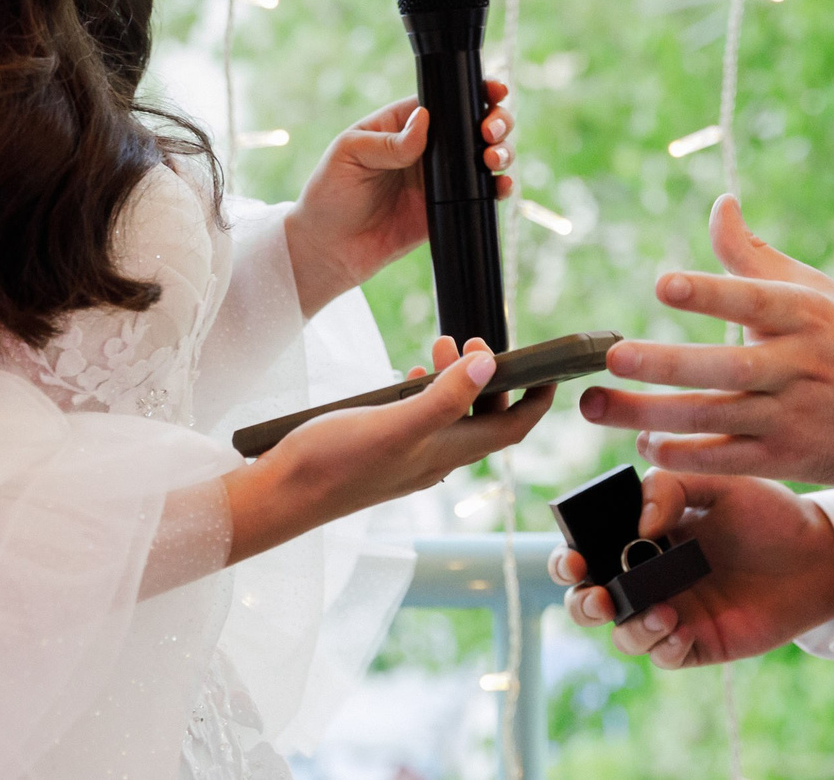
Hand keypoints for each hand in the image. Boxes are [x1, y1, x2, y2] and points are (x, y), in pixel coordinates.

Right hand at [225, 337, 550, 561]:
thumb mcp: (395, 422)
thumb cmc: (333, 462)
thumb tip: (491, 367)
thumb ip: (445, 397)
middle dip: (490, 377)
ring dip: (456, 380)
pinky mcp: (382, 452)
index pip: (512, 429)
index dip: (537, 400)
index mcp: (446, 454)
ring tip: (440, 346)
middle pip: (484, 419)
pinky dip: (426, 391)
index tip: (553, 368)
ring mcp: (408, 458)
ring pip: (451, 416)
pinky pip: (421, 419)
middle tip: (473, 339)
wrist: (280, 494)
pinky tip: (409, 374)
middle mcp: (434, 460)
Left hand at [283, 82, 514, 313]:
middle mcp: (427, 147)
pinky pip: (482, 194)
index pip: (445, 100)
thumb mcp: (348, 155)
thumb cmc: (329, 194)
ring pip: (484, 156)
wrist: (329, 250)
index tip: (493, 91)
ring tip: (492, 158)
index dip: (473, 92)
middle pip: (474, 123)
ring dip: (501, 151)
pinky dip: (499, 187)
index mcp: (403, 124)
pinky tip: (500, 186)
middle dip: (495, 120)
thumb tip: (425, 119)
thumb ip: (388, 142)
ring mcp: (440, 179)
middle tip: (491, 130)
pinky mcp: (448, 209)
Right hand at [550, 468, 833, 667]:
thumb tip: (640, 524)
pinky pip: (663, 656)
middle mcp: (648, 576)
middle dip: (580, 602)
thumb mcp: (719, 482)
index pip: (589, 548)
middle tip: (599, 596)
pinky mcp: (697, 642)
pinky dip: (663, 647)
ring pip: (623, 634)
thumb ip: (671, 486)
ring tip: (663, 613)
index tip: (575, 557)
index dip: (569, 556)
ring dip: (629, 628)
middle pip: (589, 599)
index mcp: (642, 535)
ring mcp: (671, 611)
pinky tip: (682, 629)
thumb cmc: (766, 512)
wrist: (817, 554)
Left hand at [580, 195, 833, 485]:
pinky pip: (726, 458)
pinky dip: (683, 454)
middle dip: (664, 364)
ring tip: (595, 405)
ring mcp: (792, 416)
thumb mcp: (814, 290)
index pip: (754, 300)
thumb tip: (720, 203)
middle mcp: (799, 366)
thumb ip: (754, 254)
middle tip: (612, 358)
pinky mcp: (786, 458)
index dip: (710, 293)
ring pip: (715, 417)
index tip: (663, 283)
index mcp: (806, 314)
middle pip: (725, 367)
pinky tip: (643, 442)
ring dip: (651, 414)